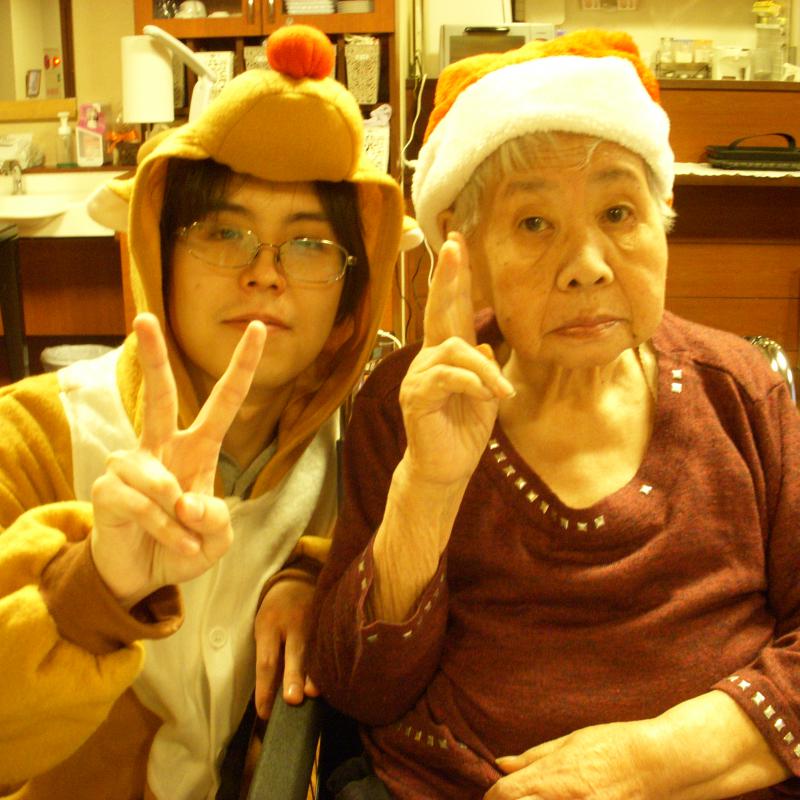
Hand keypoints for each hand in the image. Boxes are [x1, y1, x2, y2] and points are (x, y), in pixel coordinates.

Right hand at [90, 312, 266, 605]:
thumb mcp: (217, 540)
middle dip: (152, 357)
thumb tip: (189, 501)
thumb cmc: (183, 547)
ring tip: (184, 537)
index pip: (223, 402)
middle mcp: (162, 449)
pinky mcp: (107, 489)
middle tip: (144, 319)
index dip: (243, 367)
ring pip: (154, 475)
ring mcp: (131, 467)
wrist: (142, 577)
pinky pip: (140, 502)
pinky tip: (170, 541)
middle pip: (159, 396)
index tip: (260, 329)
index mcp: (198, 450)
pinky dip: (163, 528)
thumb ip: (217, 521)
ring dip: (175, 515)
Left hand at [253, 577, 319, 718]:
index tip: (264, 713)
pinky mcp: (329, 621)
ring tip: (314, 693)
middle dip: (293, 676)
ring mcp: (315, 620)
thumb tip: (273, 697)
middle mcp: (293, 622)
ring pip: (317, 649)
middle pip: (293, 652)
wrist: (296, 581)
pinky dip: (330, 663)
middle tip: (293, 699)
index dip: (265, 687)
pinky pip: (330, 644)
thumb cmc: (275, 614)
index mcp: (269, 625)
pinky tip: (333, 681)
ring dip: (315, 673)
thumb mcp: (264, 630)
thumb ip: (270, 658)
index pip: (267, 660)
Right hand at [400, 232, 512, 485]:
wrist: (448, 467)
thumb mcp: (486, 394)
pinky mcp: (417, 395)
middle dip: (448, 278)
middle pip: (439, 311)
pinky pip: (447, 377)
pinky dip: (472, 384)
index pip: (453, 309)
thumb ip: (485, 367)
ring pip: (454, 350)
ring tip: (498, 393)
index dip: (456, 278)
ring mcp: (420, 375)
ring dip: (483, 370)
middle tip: (453, 248)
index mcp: (449, 354)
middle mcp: (430, 358)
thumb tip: (483, 343)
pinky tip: (485, 396)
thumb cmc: (465, 430)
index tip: (457, 244)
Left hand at [485, 720, 659, 799]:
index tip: (493, 794)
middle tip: (510, 798)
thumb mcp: (569, 742)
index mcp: (552, 776)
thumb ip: (532, 757)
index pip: (505, 794)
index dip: (493, 795)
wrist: (660, 763)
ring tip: (533, 798)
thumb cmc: (613, 745)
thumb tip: (500, 763)